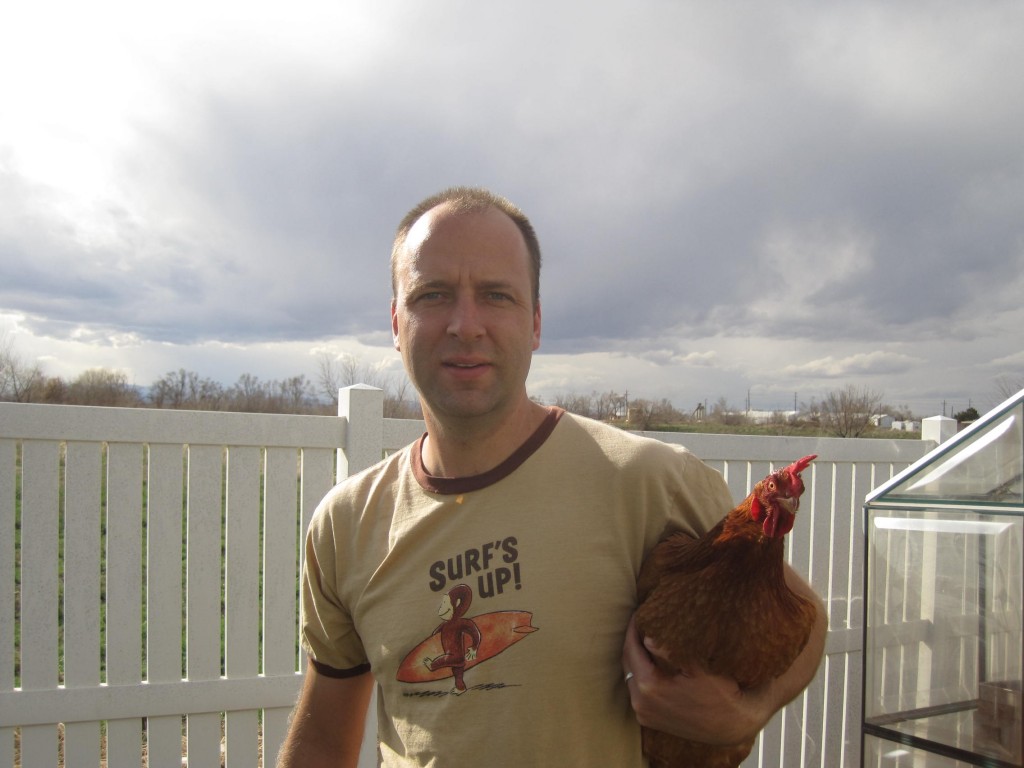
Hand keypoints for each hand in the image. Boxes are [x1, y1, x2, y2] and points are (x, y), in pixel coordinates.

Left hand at [621, 615, 770, 745]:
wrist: (732, 725)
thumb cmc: (719, 694)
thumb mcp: (697, 668)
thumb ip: (669, 652)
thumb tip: (647, 639)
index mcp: (649, 687)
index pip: (632, 650)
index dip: (633, 630)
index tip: (637, 615)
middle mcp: (641, 703)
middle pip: (627, 664)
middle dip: (632, 643)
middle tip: (639, 625)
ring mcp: (644, 714)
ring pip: (631, 678)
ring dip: (635, 659)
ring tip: (643, 641)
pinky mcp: (649, 720)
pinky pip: (637, 693)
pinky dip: (640, 676)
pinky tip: (649, 664)